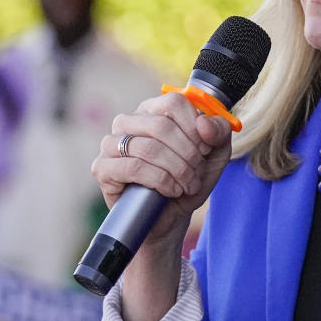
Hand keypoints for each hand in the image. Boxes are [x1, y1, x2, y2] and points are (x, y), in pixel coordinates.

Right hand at [91, 91, 232, 245]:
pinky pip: (134, 167)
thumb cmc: (189, 179)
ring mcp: (110, 144)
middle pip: (162, 125)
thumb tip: (203, 123)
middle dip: (188, 154)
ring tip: (187, 185)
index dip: (194, 127)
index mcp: (152, 110)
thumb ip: (218, 132)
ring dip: (177, 170)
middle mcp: (128, 122)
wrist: (170, 217)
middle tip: (197, 172)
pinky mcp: (102, 168)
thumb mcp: (215, 155)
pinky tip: (170, 190)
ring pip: (149, 148)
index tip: (205, 149)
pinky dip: (160, 181)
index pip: (174, 102)